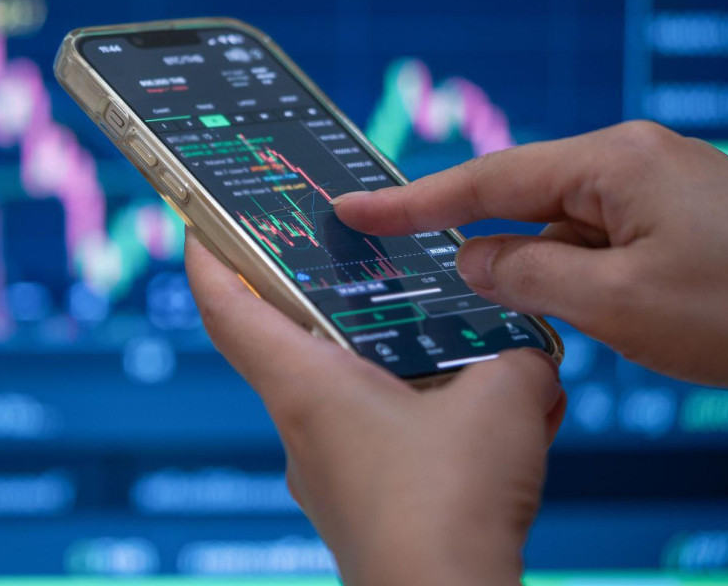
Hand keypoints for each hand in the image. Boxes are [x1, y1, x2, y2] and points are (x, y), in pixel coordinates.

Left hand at [185, 233, 565, 585]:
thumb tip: (527, 358)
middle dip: (328, 301)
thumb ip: (517, 357)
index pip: (225, 307)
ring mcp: (327, 474)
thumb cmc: (451, 506)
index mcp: (304, 385)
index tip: (200, 220)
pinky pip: (383, 444)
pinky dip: (424, 423)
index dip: (207, 255)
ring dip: (395, 369)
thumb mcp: (504, 402)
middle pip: (291, 343)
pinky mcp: (361, 508)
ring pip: (347, 396)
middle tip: (362, 263)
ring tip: (466, 355)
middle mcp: (301, 427)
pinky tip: (488, 428)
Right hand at [335, 121, 727, 387]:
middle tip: (439, 279)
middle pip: (524, 200)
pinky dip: (585, 275)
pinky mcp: (682, 213)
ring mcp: (660, 184)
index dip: (411, 201)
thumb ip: (527, 276)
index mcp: (610, 164)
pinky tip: (607, 314)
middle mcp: (631, 159)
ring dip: (549, 273)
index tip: (351, 207)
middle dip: (487, 246)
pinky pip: (604, 238)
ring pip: (566, 227)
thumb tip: (473, 259)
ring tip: (569, 317)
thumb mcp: (618, 304)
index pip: (484, 181)